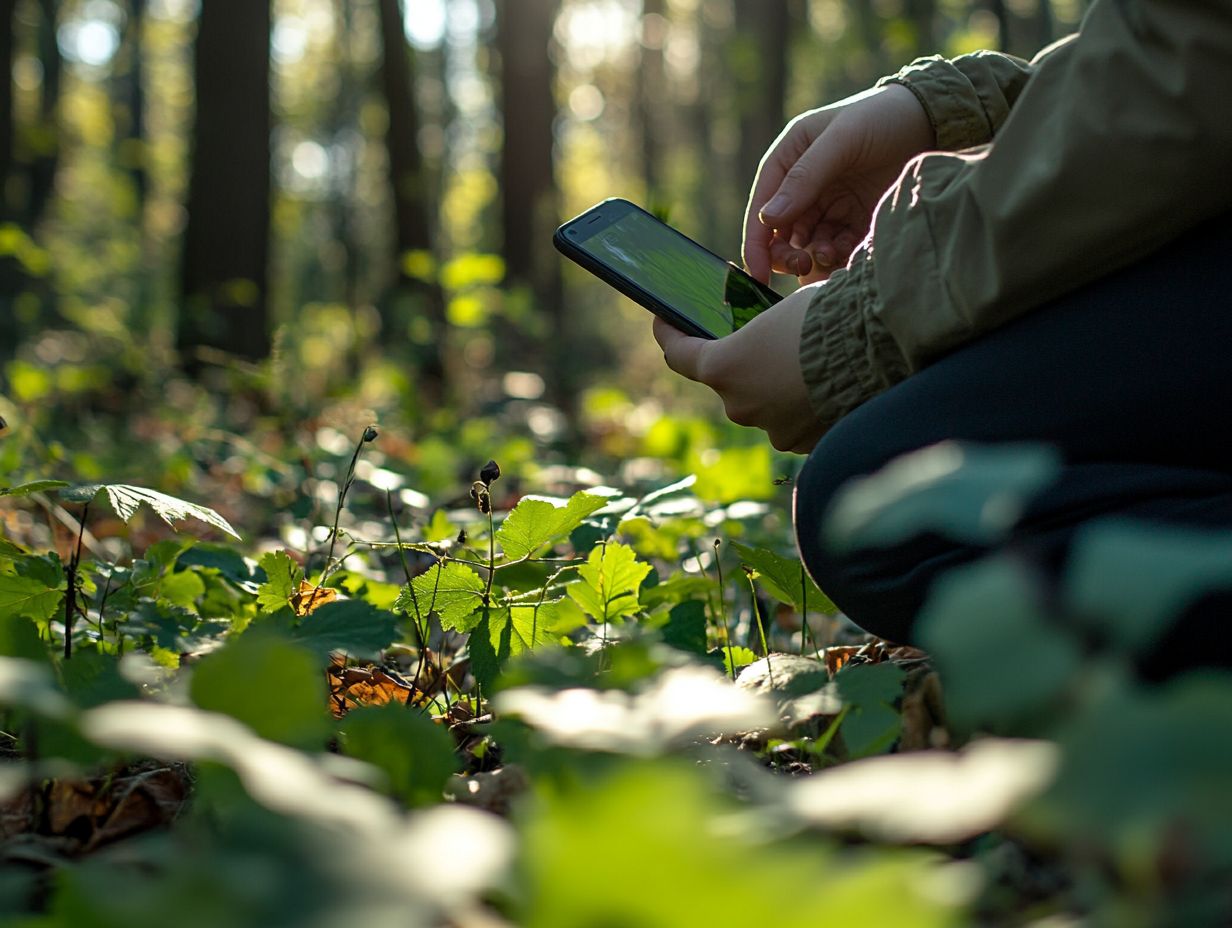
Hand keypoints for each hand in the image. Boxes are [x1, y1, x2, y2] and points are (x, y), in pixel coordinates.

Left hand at [652, 285, 824, 453]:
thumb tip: (762, 341)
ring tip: (804, 362)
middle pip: (729, 381)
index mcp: (723, 367)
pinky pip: (792, 420)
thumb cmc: (826, 318)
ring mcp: (770, 429)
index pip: (679, 354)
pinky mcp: (801, 444)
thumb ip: (758, 334)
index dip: (669, 335)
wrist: (876, 351)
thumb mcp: (780, 312)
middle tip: (764, 340)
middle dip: (743, 362)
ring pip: (764, 403)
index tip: (665, 322)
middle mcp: (738, 405)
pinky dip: (802, 405)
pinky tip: (824, 384)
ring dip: (776, 386)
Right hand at [743, 83, 933, 284]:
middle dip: (787, 254)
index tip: (758, 274)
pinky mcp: (856, 219)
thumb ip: (805, 177)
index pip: (762, 206)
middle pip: (781, 233)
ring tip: (831, 255)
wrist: (934, 120)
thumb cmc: (883, 116)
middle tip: (802, 265)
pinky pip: (838, 248)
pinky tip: (849, 253)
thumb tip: (768, 219)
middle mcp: (804, 185)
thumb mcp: (842, 139)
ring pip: (808, 245)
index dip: (757, 243)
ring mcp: (830, 204)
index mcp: (789, 159)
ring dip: (814, 257)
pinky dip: (839, 257)